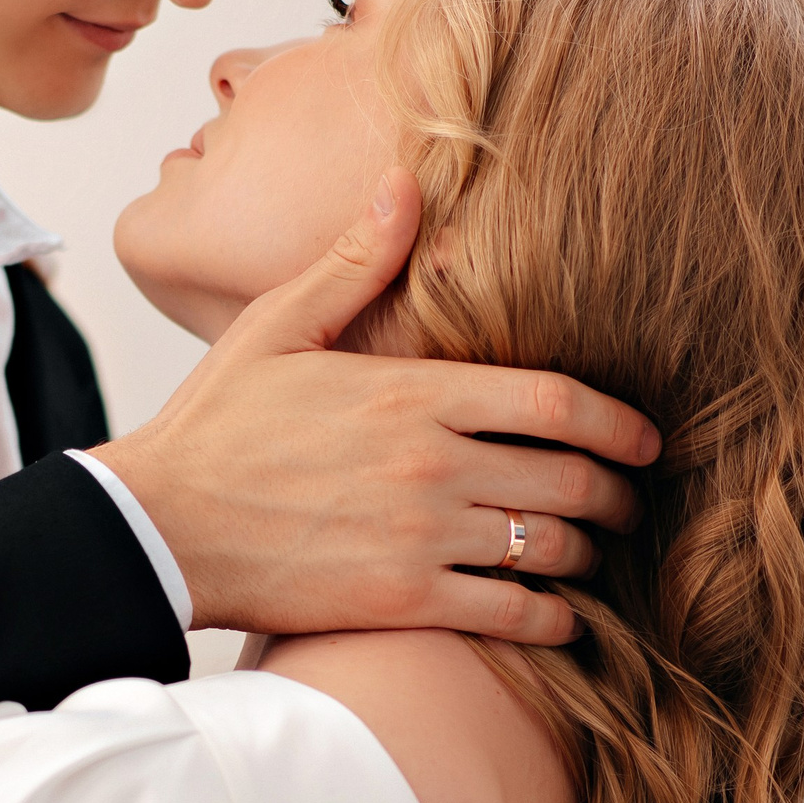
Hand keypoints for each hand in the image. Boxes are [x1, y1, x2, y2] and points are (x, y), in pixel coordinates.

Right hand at [92, 170, 659, 641]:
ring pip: (549, 548)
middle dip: (616, 496)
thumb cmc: (214, 427)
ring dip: (589, 555)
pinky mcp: (402, 598)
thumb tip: (405, 183)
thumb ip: (354, 262)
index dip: (620, 424)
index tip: (645, 440)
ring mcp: (423, 535)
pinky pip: (510, 613)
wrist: (158, 526)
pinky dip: (553, 619)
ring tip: (594, 555)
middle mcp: (433, 463)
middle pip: (570, 479)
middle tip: (629, 504)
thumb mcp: (277, 326)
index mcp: (414, 391)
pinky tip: (561, 617)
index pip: (556, 401)